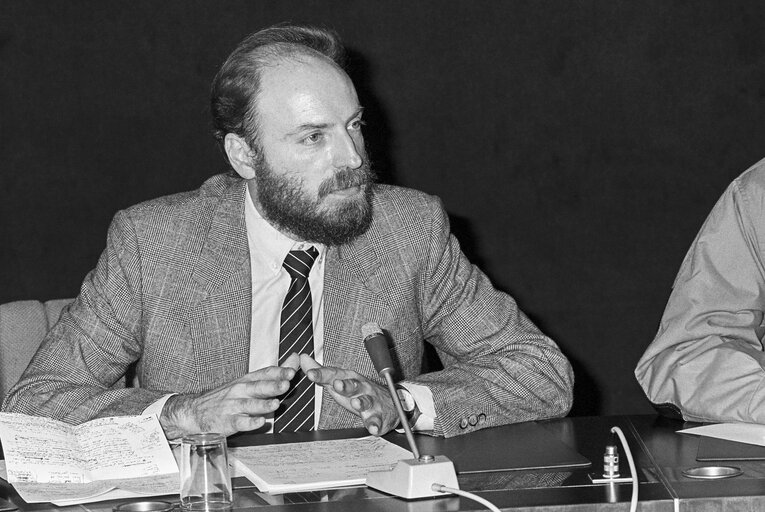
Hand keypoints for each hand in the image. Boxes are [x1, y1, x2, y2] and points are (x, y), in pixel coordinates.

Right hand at [159, 360, 297, 437]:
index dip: (278, 372)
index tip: (291, 371)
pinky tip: (259, 422)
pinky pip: (239, 423)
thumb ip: (275, 373)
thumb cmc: (227, 397)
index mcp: (247, 381)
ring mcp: (233, 406)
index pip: (264, 373)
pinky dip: (250, 423)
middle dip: (272, 385)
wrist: (196, 412)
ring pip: (250, 405)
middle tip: (286, 384)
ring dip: (263, 404)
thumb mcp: (248, 382)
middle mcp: (240, 391)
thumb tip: (295, 358)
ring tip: (276, 404)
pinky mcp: (227, 422)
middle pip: (258, 387)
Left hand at [300, 354, 399, 435]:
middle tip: (338, 384)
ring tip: (356, 404)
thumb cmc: (359, 391)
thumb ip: (321, 373)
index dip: (322, 374)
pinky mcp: (379, 416)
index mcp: (348, 379)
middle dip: (346, 384)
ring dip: (361, 403)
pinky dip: (375, 424)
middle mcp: (360, 388)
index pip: (334, 374)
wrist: (390, 402)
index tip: (310, 374)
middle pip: (353, 385)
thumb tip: (302, 359)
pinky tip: (373, 428)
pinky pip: (377, 421)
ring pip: (366, 401)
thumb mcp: (339, 380)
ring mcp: (371, 402)